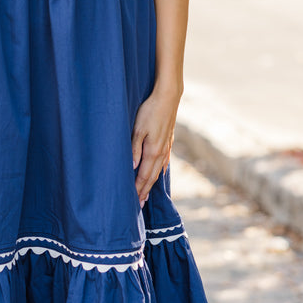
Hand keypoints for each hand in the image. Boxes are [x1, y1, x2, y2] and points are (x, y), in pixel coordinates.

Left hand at [131, 88, 179, 206]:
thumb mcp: (137, 129)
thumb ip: (135, 149)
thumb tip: (133, 168)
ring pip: (158, 170)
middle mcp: (161, 152)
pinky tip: (159, 173)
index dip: (138, 189)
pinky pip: (163, 161)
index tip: (133, 202)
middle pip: (152, 177)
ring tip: (147, 193)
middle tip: (139, 205)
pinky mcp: (168, 141)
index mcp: (153, 151)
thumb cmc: (149, 111)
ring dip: (152, 183)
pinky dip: (160, 171)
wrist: (168, 97)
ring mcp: (166, 147)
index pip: (144, 176)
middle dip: (145, 191)